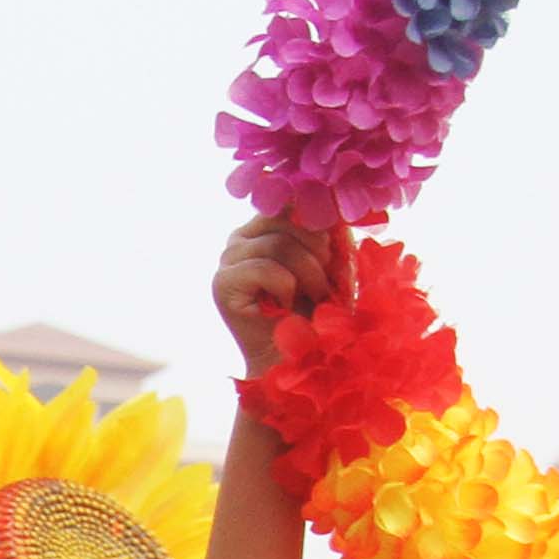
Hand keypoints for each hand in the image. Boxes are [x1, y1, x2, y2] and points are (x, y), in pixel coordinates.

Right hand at [214, 216, 346, 380]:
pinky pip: (265, 268)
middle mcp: (243, 236)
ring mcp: (229, 258)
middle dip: (318, 252)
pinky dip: (286, 289)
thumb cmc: (322, 311)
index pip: (292, 198)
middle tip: (323, 286)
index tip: (336, 251)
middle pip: (288, 217)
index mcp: (268, 225)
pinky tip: (284, 307)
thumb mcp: (336, 261)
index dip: (320, 219)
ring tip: (312, 298)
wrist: (301, 360)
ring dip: (308, 274)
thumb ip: (331, 228)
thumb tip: (332, 200)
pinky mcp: (222, 283)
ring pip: (278, 243)